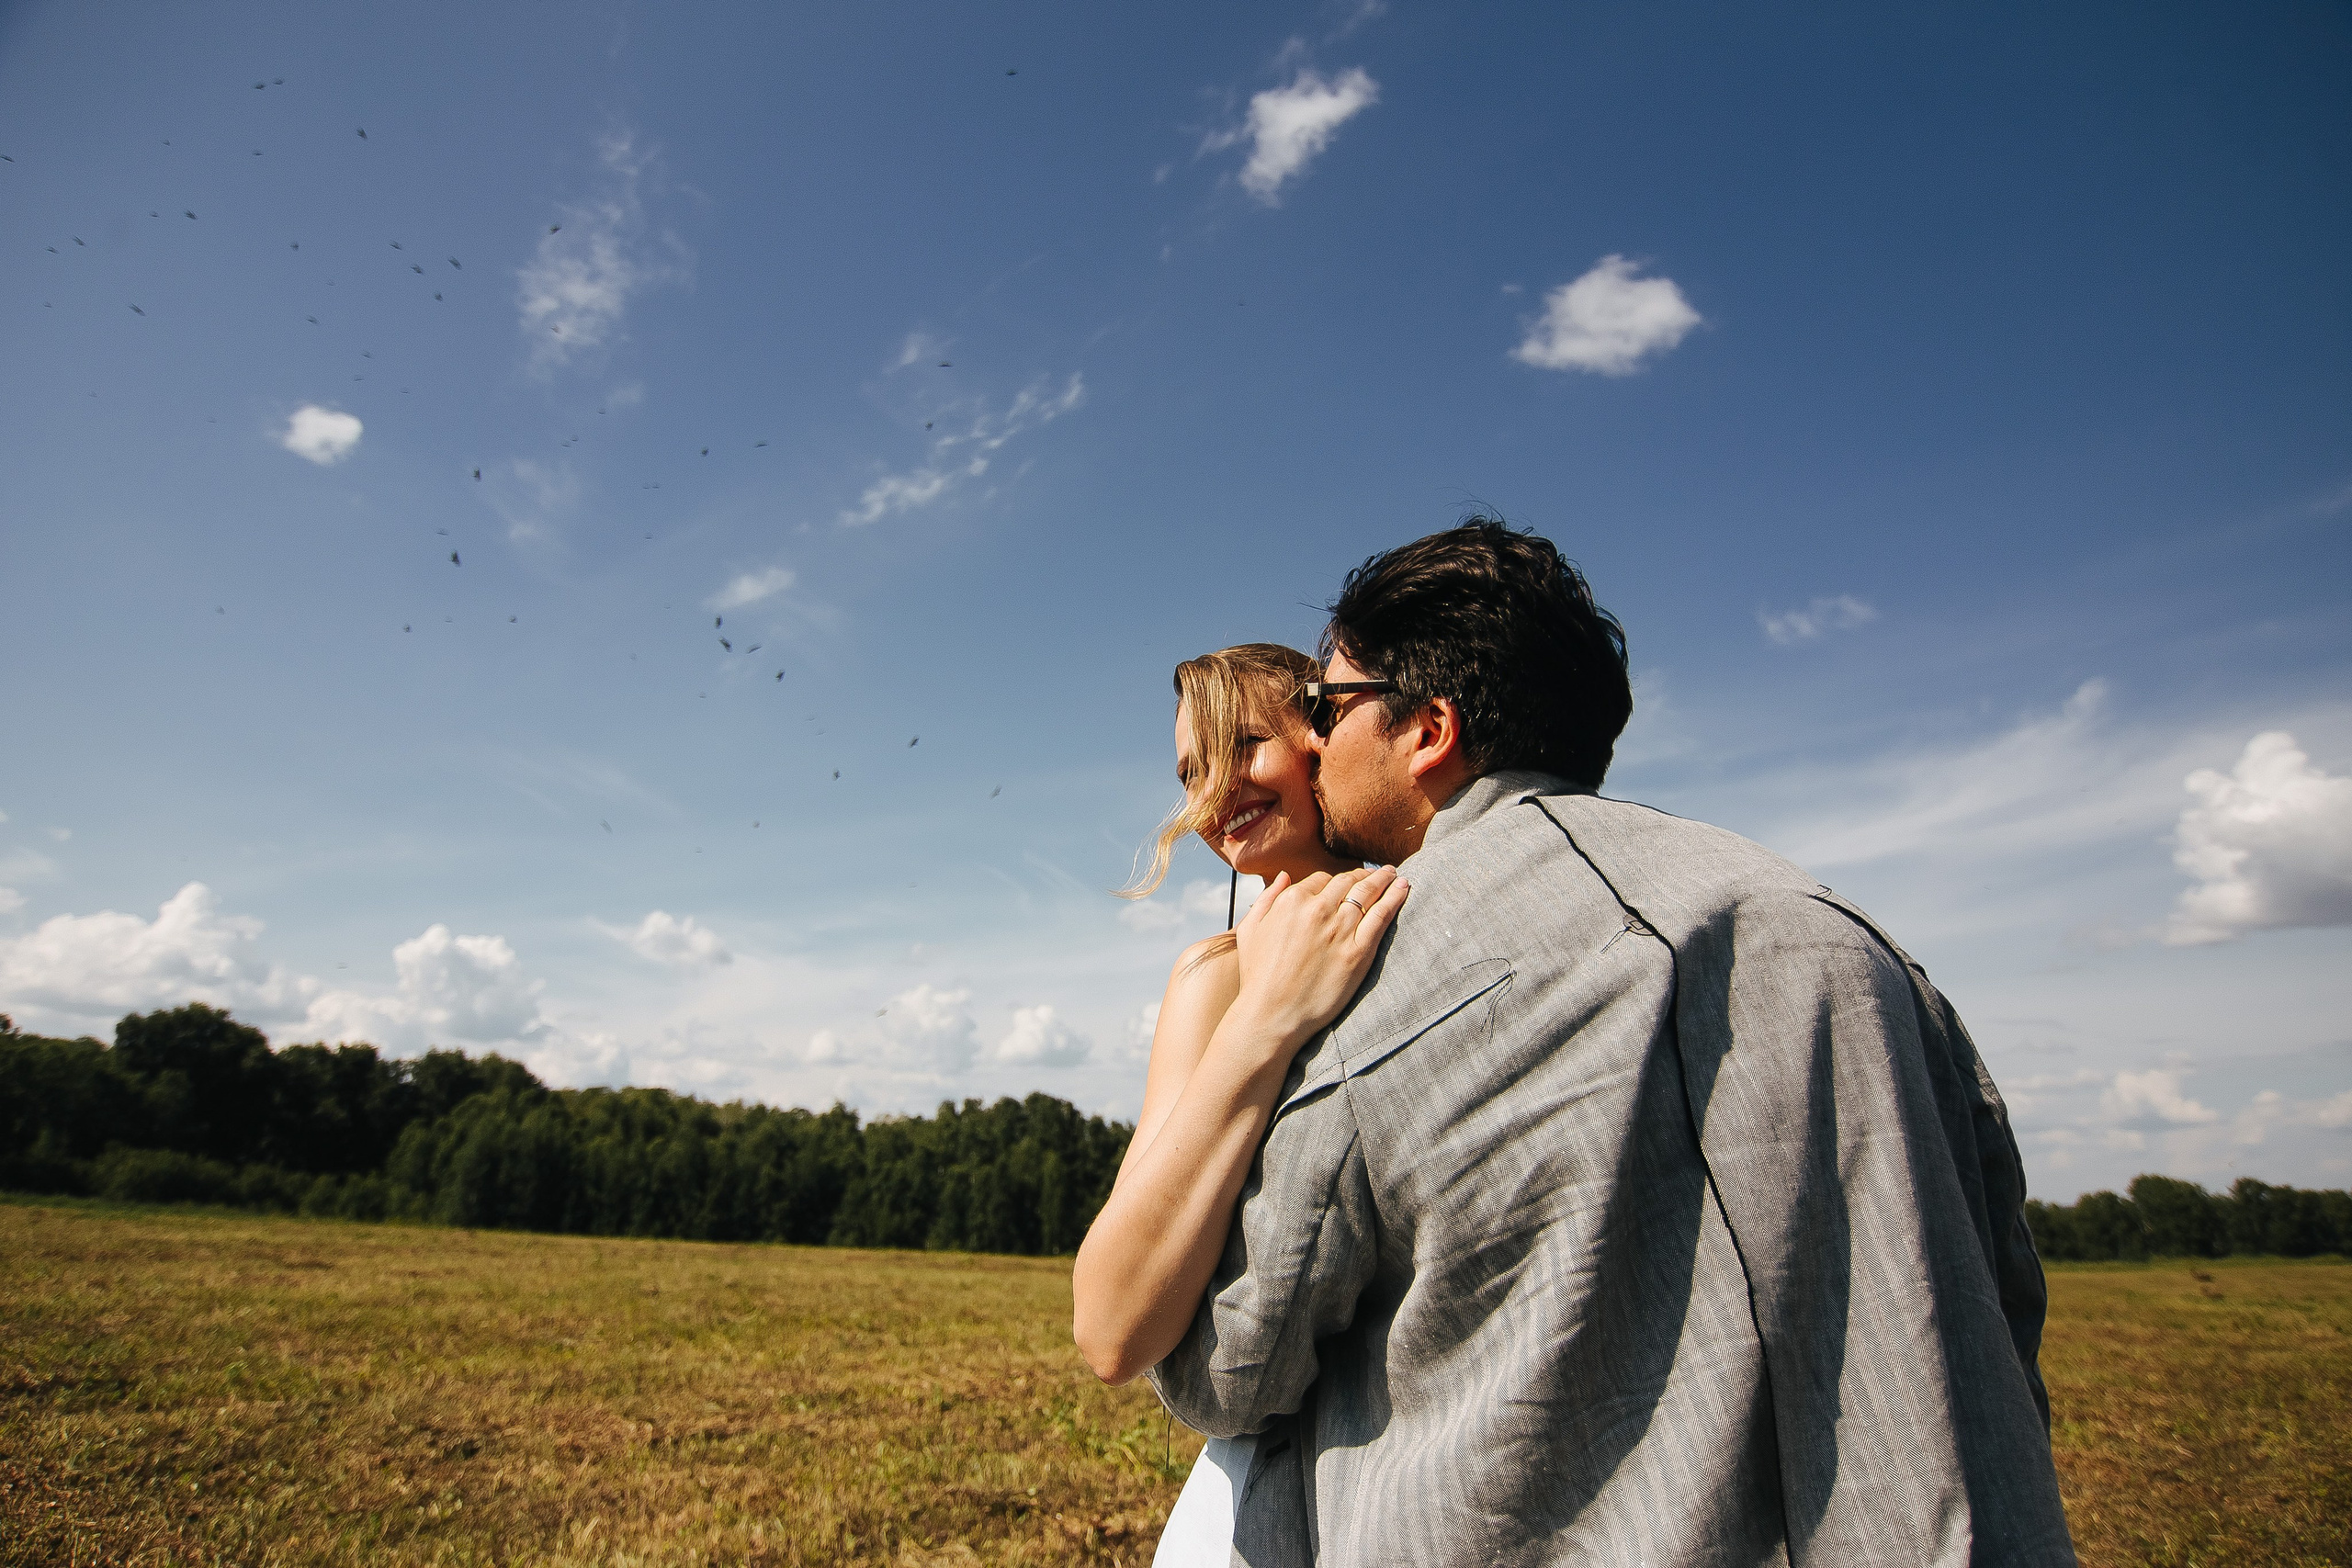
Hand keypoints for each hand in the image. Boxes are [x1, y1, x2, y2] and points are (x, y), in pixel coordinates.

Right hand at [1225, 865, 1408, 1053]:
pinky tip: (1403, 888)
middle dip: (1364, 874)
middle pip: (1347, 881)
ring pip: (1368, 893)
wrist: (1272, 1015)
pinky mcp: (1359, 951)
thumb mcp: (1250, 930)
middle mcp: (1317, 910)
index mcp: (1291, 901)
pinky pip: (1382, 915)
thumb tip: (1284, 875)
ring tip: (1394, 874)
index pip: (1321, 879)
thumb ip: (1267, 898)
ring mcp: (1340, 930)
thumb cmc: (1258, 976)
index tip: (1347, 881)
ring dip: (1383, 879)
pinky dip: (1395, 897)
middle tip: (1378, 872)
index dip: (1335, 879)